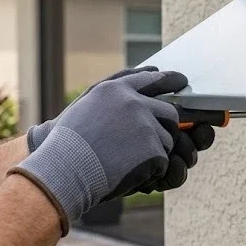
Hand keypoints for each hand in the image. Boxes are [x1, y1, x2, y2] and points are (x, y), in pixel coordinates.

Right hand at [11, 70, 196, 235]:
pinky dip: (152, 171)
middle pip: (171, 112)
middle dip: (167, 127)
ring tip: (128, 160)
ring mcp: (146, 126)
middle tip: (154, 141)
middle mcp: (134, 103)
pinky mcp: (153, 150)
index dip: (170, 81)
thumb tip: (150, 73)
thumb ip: (116, 91)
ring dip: (156, 152)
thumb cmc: (68, 143)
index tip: (181, 81)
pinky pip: (164, 162)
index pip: (153, 79)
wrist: (63, 171)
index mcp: (116, 90)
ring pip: (169, 139)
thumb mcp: (87, 105)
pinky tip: (128, 172)